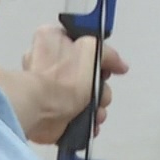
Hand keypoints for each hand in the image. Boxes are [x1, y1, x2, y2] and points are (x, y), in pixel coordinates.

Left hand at [19, 24, 129, 144]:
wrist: (40, 109)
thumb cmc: (63, 76)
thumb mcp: (92, 51)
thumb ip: (108, 53)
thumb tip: (119, 65)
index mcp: (52, 39)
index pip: (82, 41)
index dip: (97, 53)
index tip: (107, 66)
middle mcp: (48, 61)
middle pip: (88, 71)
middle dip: (100, 85)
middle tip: (99, 90)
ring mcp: (49, 88)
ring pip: (86, 94)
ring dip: (97, 104)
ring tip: (95, 110)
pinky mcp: (51, 110)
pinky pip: (78, 111)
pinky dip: (88, 117)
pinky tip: (92, 121)